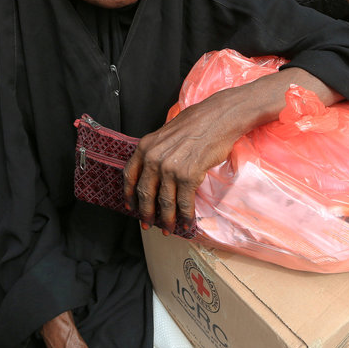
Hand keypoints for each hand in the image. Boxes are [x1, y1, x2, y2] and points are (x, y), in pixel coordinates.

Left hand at [124, 87, 246, 232]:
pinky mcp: (188, 176)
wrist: (219, 118)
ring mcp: (170, 169)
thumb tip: (155, 172)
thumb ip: (156, 151)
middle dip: (146, 213)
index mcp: (145, 147)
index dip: (129, 194)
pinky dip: (185, 216)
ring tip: (167, 229)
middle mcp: (154, 159)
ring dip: (166, 219)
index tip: (131, 206)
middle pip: (145, 193)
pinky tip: (186, 223)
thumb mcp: (166, 133)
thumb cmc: (196, 122)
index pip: (130, 175)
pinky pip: (184, 203)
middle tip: (147, 223)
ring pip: (164, 202)